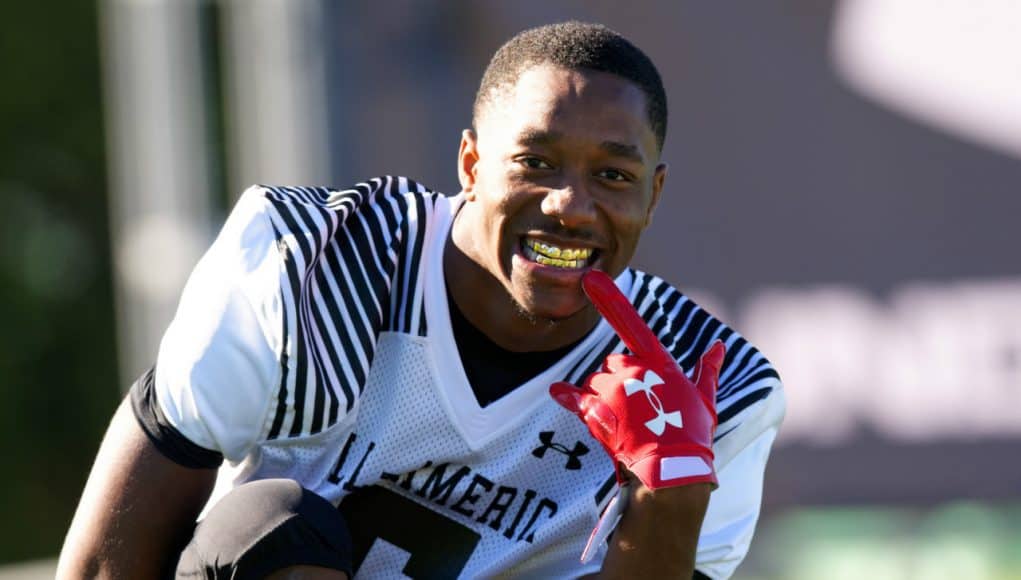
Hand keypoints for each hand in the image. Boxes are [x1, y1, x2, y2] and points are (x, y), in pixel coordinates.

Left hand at [549, 270, 724, 489]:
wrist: (672, 470)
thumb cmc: (692, 434)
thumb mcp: (705, 399)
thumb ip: (707, 369)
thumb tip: (719, 347)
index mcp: (657, 361)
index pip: (631, 323)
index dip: (610, 300)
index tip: (590, 279)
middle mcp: (630, 369)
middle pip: (614, 362)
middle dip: (622, 379)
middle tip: (640, 406)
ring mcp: (610, 390)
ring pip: (596, 381)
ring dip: (605, 395)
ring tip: (626, 420)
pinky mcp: (594, 411)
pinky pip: (573, 397)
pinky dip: (565, 395)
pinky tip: (558, 392)